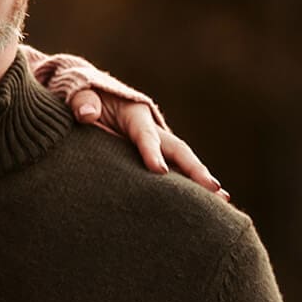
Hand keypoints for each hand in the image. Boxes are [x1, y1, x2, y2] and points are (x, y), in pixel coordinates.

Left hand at [70, 90, 228, 200]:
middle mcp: (153, 130)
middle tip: (213, 189)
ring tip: (221, 201)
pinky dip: (186, 188)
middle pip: (177, 151)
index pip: (145, 135)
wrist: (89, 101)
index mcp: (135, 114)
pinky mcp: (152, 159)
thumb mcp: (79, 94)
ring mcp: (156, 146)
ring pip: (181, 164)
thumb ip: (82, 102)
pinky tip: (202, 207)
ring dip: (199, 181)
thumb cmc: (83, 100)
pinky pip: (172, 173)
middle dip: (194, 170)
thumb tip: (87, 114)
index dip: (152, 152)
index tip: (158, 171)